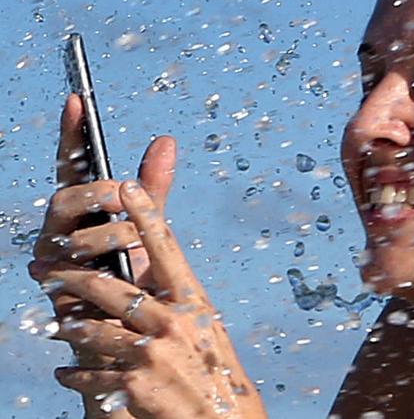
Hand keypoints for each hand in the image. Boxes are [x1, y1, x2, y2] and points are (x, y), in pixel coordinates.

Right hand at [30, 92, 172, 417]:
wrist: (133, 330)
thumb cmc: (138, 273)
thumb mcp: (150, 226)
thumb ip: (154, 188)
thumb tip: (166, 140)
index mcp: (84, 206)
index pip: (72, 164)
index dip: (72, 133)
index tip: (78, 99)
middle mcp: (62, 226)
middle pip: (68, 194)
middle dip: (99, 193)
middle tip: (125, 196)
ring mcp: (55, 255)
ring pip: (69, 231)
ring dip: (107, 233)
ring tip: (131, 246)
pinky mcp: (55, 286)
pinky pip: (68, 268)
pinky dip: (97, 268)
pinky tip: (115, 272)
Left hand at [30, 180, 267, 418]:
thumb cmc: (215, 370)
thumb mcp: (205, 326)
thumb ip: (177, 298)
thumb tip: (152, 272)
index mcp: (193, 302)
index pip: (167, 249)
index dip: (148, 215)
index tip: (130, 185)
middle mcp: (174, 322)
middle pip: (112, 289)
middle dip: (71, 276)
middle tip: (42, 265)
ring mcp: (153, 354)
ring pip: (94, 330)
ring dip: (69, 327)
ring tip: (56, 322)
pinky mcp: (134, 385)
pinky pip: (92, 374)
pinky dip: (76, 373)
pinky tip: (65, 371)